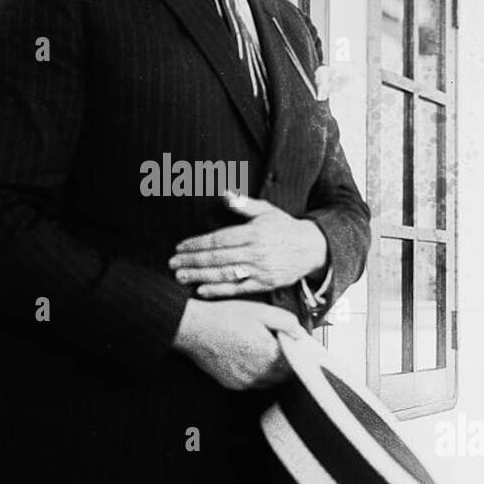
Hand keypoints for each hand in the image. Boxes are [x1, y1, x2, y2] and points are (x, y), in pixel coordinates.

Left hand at [169, 192, 327, 297]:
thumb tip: (224, 192)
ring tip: (180, 276)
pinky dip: (219, 291)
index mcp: (254, 233)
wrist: (312, 248)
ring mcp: (260, 270)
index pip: (219, 239)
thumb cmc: (284, 227)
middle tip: (172, 263)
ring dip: (200, 276)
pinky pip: (238, 289)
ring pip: (224, 274)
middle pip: (217, 258)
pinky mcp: (265, 284)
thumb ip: (244, 204)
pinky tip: (201, 290)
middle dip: (192, 261)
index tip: (180, 247)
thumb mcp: (267, 211)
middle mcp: (256, 252)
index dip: (197, 244)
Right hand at [172, 298, 305, 390]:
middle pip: (284, 375)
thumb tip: (300, 333)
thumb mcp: (261, 311)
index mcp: (270, 356)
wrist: (194, 328)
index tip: (295, 346)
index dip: (297, 354)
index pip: (296, 364)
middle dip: (285, 363)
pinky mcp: (232, 384)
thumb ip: (286, 322)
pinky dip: (255, 374)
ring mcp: (244, 382)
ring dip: (271, 370)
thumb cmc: (224, 318)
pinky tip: (247, 357)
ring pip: (268, 381)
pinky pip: (252, 383)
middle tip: (279, 346)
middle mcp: (259, 374)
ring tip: (261, 350)